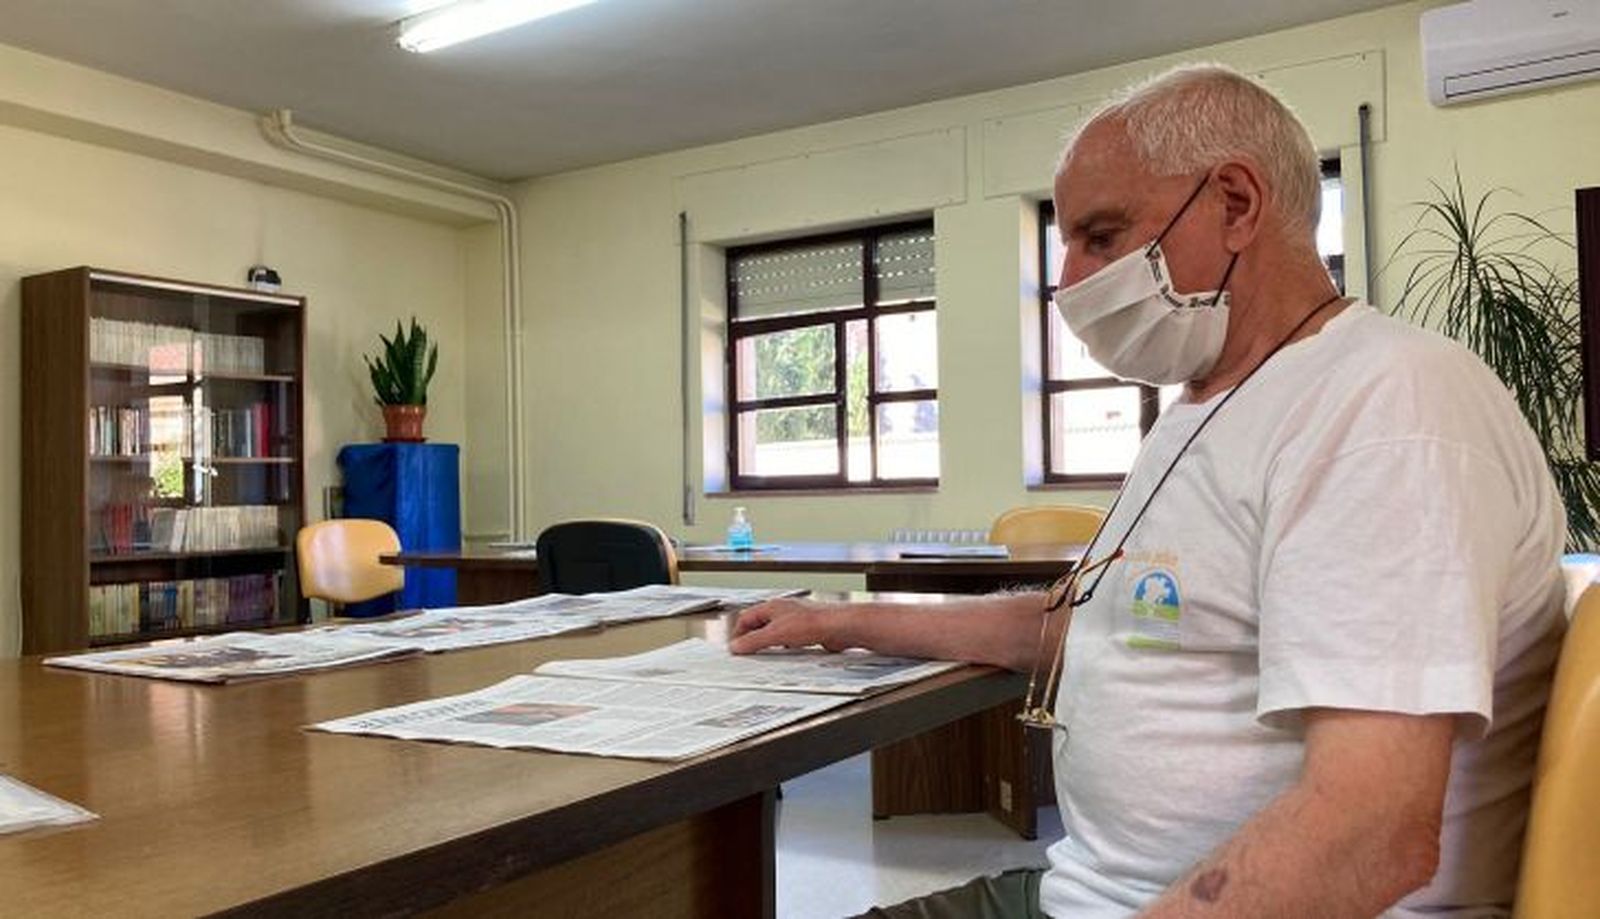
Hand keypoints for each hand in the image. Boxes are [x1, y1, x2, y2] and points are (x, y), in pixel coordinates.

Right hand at [729, 598, 847, 653]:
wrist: (839, 627)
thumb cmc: (813, 622)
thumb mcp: (776, 634)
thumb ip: (754, 641)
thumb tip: (737, 646)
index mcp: (772, 606)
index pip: (746, 617)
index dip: (738, 633)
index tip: (736, 648)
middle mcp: (784, 610)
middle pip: (760, 624)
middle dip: (753, 639)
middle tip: (748, 653)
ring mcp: (796, 620)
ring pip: (775, 632)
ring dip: (769, 644)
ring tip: (765, 655)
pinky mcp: (808, 630)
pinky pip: (789, 639)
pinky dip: (784, 648)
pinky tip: (787, 655)